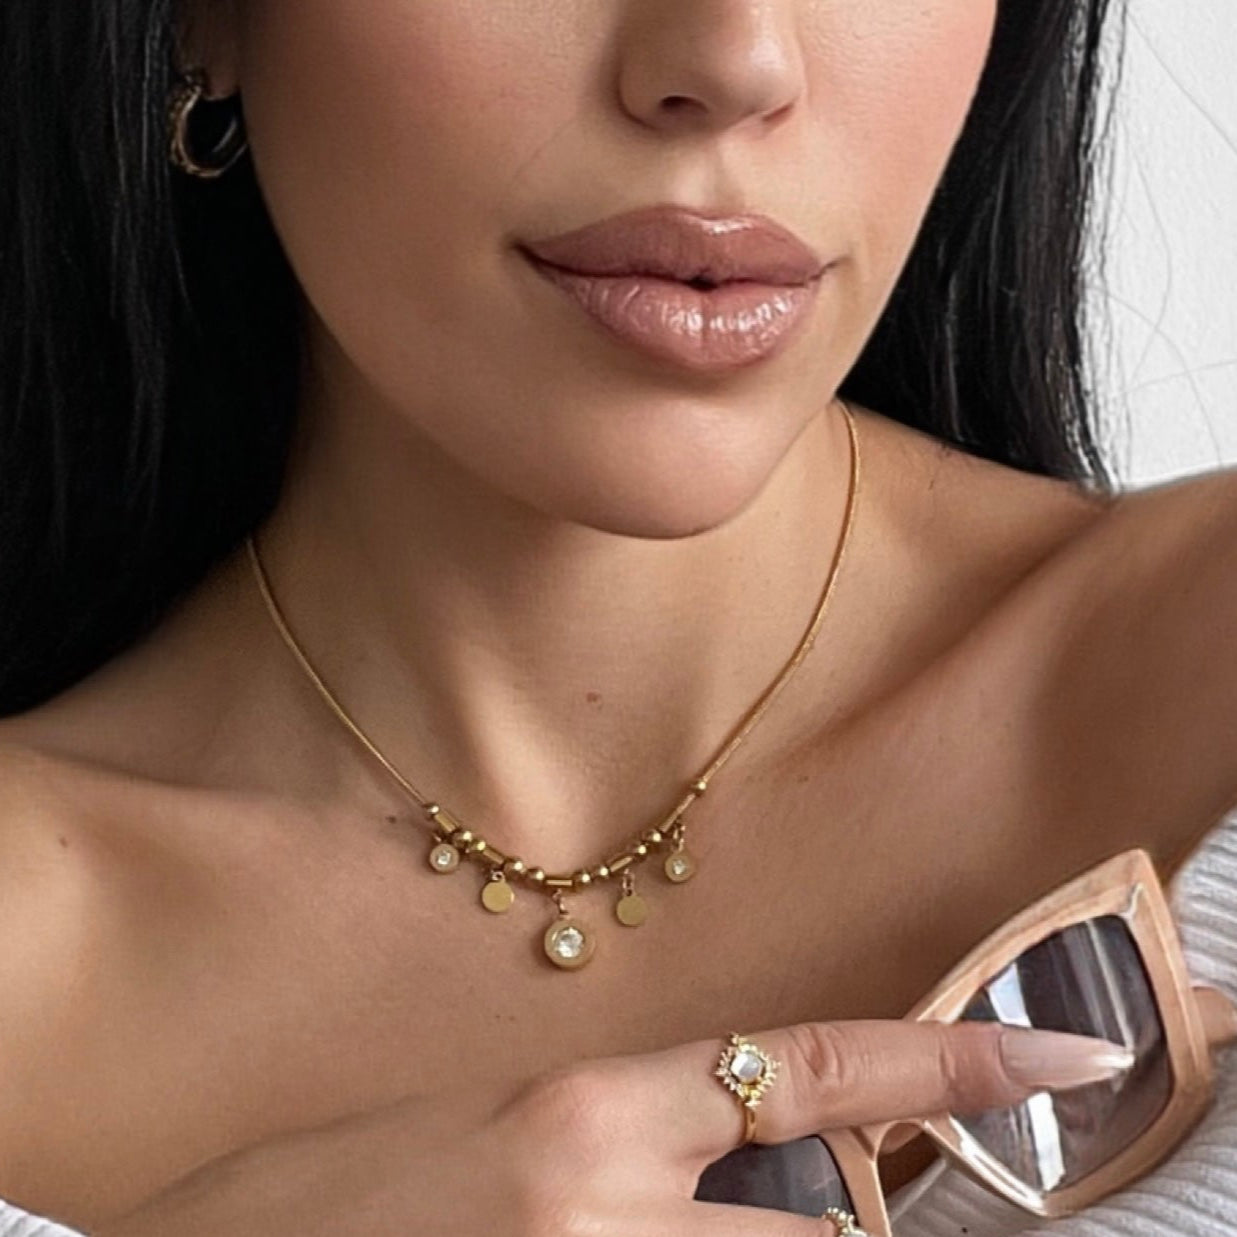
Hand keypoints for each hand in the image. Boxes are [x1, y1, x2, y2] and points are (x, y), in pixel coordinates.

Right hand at [96, 1018, 1123, 1235]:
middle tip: (836, 1198)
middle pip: (819, 1234)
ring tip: (683, 1213)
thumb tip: (715, 1144)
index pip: (810, 1067)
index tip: (1058, 1058)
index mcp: (583, 1114)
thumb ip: (607, 1131)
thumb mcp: (474, 1124)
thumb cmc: (313, 1194)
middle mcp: (607, 1216)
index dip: (947, 1058)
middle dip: (852, 1225)